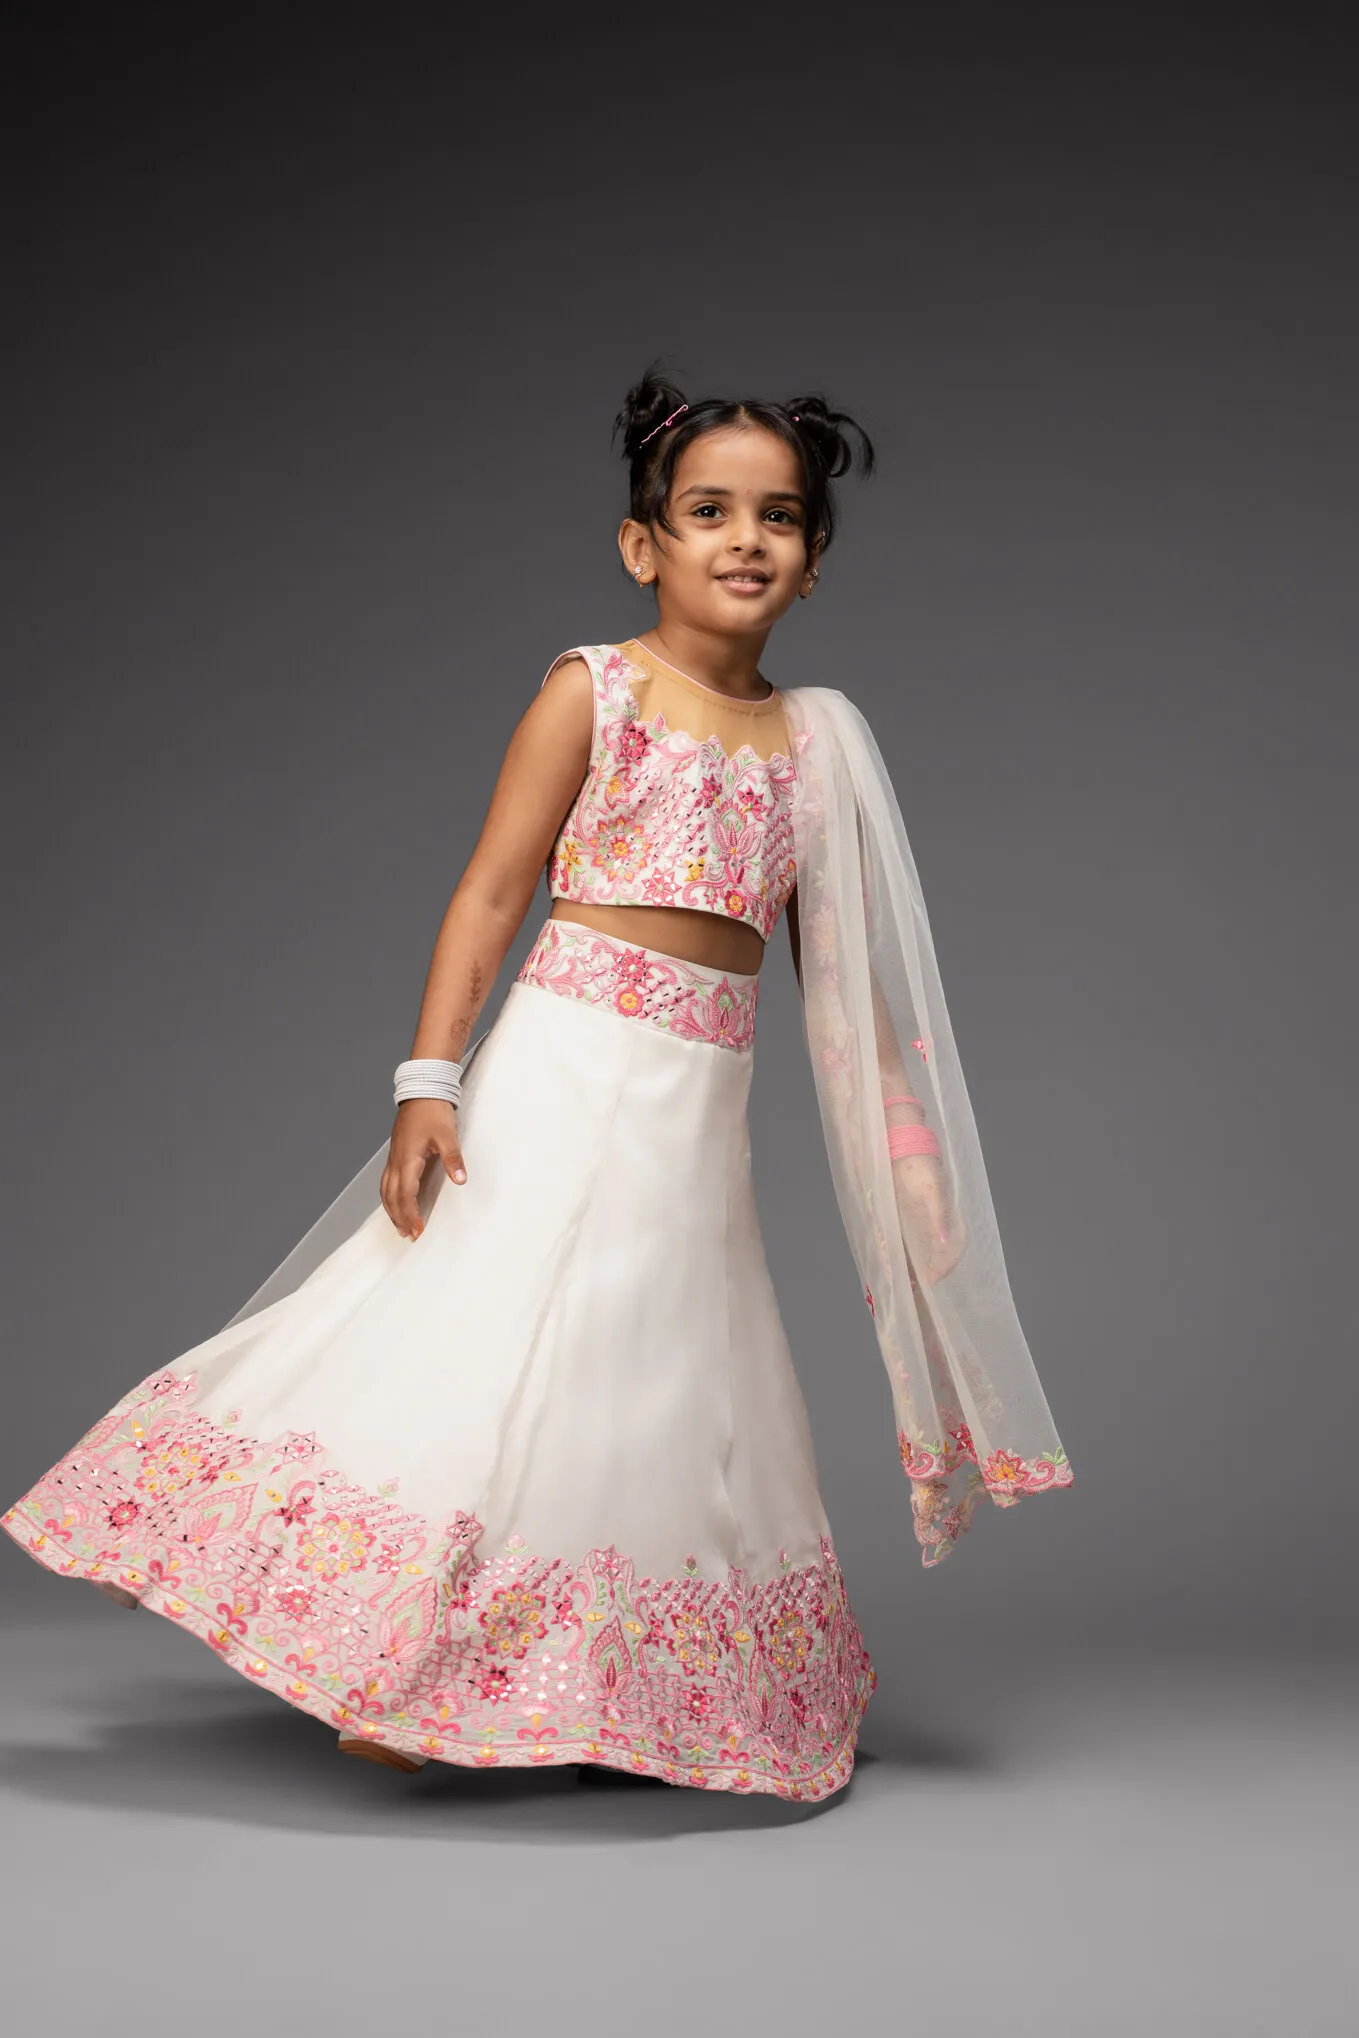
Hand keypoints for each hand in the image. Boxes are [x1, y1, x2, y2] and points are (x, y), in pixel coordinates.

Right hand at [380, 1099, 465, 1240]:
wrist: (422, 1091)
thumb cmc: (433, 1111)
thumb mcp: (447, 1135)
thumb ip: (453, 1158)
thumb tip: (461, 1179)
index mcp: (407, 1159)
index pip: (405, 1195)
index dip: (410, 1214)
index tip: (418, 1231)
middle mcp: (396, 1161)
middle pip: (391, 1197)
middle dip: (399, 1218)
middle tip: (409, 1236)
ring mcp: (393, 1157)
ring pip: (385, 1190)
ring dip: (391, 1210)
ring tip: (400, 1226)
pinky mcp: (396, 1154)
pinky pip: (386, 1181)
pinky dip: (389, 1197)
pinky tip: (395, 1202)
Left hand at [891, 1155, 965, 1284]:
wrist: (899, 1144)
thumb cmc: (920, 1164)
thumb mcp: (932, 1189)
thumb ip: (939, 1216)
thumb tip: (945, 1243)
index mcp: (945, 1216)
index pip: (952, 1248)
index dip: (944, 1266)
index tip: (932, 1280)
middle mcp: (932, 1222)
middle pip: (932, 1253)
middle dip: (924, 1272)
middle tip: (913, 1289)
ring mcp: (915, 1220)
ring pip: (914, 1249)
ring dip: (908, 1265)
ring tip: (899, 1282)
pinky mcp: (900, 1216)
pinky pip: (898, 1238)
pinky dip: (893, 1250)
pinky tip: (886, 1260)